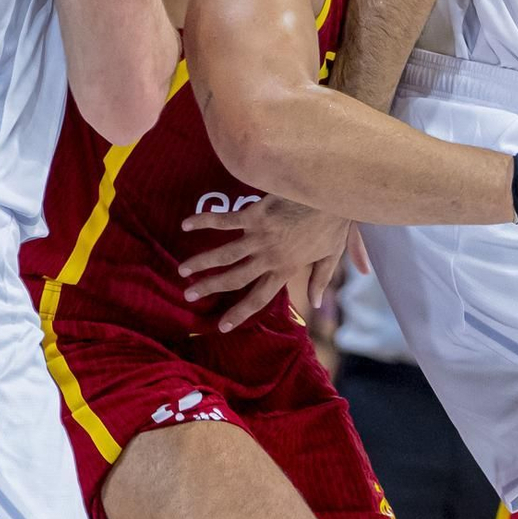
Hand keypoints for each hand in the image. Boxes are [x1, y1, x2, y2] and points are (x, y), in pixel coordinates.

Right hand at [178, 196, 349, 331]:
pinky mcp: (255, 214)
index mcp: (286, 269)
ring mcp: (260, 235)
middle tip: (189, 294)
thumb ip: (320, 280)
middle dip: (210, 287)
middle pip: (234, 278)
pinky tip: (186, 224)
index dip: (240, 313)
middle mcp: (269, 256)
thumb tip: (317, 303)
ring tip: (182, 270)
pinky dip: (204, 222)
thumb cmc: (334, 221)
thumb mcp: (332, 255)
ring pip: (224, 254)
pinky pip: (225, 220)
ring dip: (201, 262)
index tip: (222, 326)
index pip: (259, 297)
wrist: (333, 192)